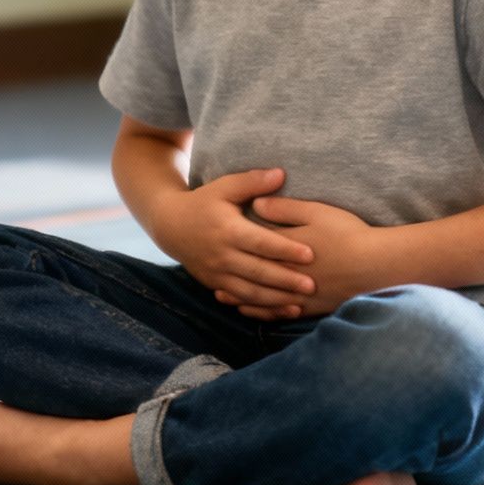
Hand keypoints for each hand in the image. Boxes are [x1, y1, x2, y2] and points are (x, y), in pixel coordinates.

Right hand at [148, 168, 316, 316]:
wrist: (171, 226)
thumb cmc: (204, 202)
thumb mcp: (224, 186)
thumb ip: (252, 181)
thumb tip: (281, 173)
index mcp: (228, 230)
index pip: (261, 242)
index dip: (285, 249)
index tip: (310, 254)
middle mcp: (222, 255)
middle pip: (258, 271)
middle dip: (285, 281)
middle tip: (312, 285)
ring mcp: (217, 273)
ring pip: (249, 292)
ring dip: (275, 300)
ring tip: (301, 304)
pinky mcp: (215, 285)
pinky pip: (240, 300)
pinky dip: (261, 309)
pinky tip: (281, 311)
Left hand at [217, 195, 378, 319]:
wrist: (377, 266)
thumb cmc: (348, 233)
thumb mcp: (316, 211)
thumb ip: (285, 207)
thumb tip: (257, 204)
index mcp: (285, 247)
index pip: (254, 244)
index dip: (235, 240)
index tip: (215, 237)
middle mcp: (287, 273)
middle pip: (252, 274)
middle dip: (230, 273)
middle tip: (208, 271)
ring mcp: (299, 293)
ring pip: (262, 297)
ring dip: (241, 297)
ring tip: (222, 297)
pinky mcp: (312, 306)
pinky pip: (281, 312)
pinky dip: (265, 313)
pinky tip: (255, 313)